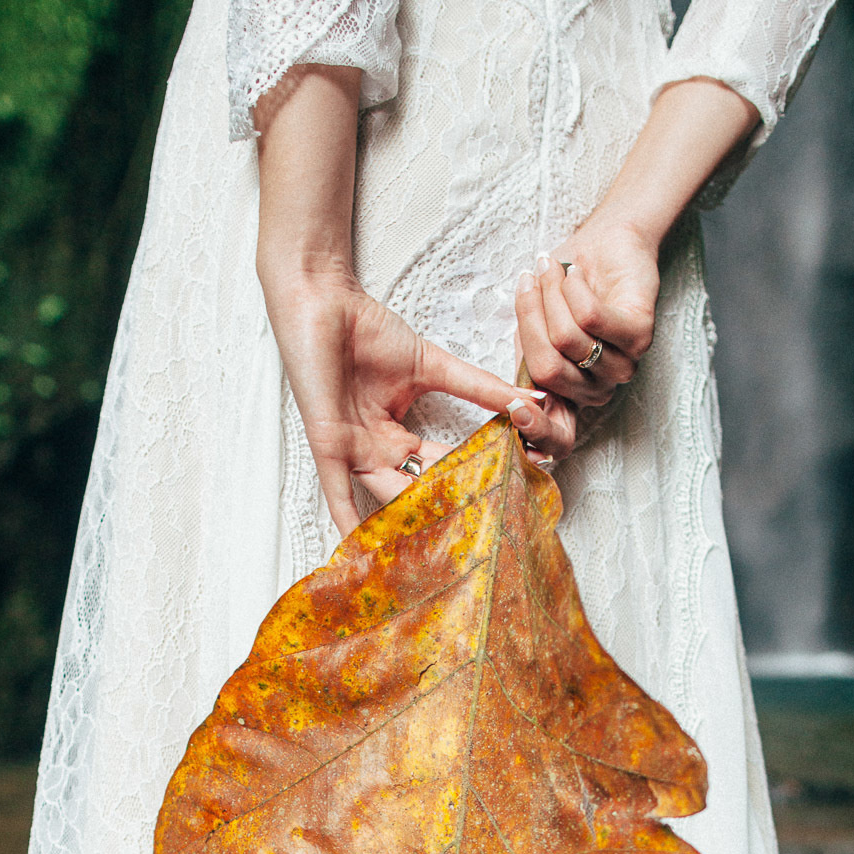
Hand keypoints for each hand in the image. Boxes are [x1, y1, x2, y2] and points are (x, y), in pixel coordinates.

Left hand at [261, 265, 574, 534]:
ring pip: (388, 496)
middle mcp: (376, 453)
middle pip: (418, 490)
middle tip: (483, 530)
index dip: (471, 479)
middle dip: (448, 508)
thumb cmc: (368, 329)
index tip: (505, 494)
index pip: (442, 468)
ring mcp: (351, 453)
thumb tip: (529, 400)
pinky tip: (363, 552)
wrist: (324, 302)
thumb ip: (479, 388)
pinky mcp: (329, 447)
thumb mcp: (432, 366)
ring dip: (414, 520)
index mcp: (398, 437)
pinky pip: (338, 494)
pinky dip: (349, 521)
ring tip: (445, 549)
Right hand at [514, 217, 661, 412]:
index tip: (511, 407)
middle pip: (547, 369)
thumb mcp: (534, 329)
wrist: (607, 244)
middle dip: (531, 316)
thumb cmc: (567, 286)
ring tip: (554, 269)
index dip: (534, 429)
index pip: (559, 438)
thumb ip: (526, 360)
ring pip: (567, 339)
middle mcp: (598, 390)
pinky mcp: (640, 335)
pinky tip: (577, 274)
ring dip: (552, 293)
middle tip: (531, 281)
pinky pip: (591, 317)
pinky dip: (574, 288)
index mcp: (572, 396)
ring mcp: (622, 365)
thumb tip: (508, 399)